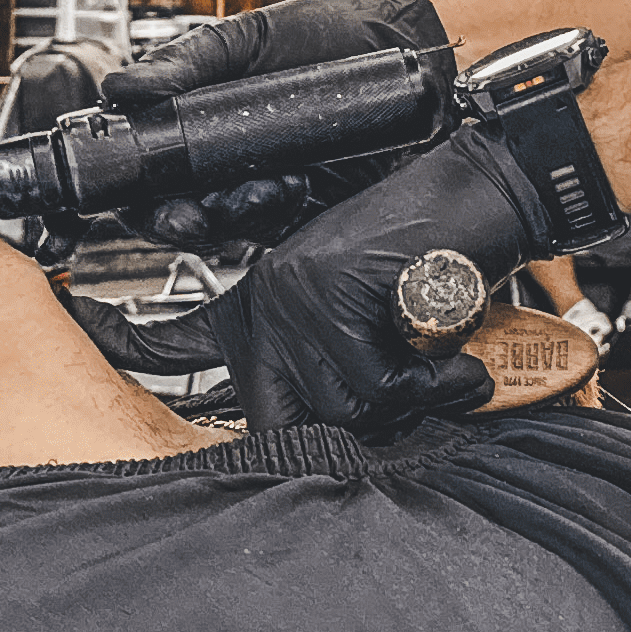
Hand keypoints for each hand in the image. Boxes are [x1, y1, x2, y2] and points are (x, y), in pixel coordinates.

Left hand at [72, 128, 558, 430]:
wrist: (487, 189)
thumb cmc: (439, 257)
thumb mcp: (365, 312)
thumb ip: (329, 366)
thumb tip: (318, 442)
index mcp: (261, 299)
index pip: (187, 351)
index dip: (169, 371)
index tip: (143, 367)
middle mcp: (265, 293)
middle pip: (284, 418)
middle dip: (352, 429)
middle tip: (410, 398)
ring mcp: (293, 288)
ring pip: (339, 409)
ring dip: (408, 405)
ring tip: (442, 372)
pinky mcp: (331, 288)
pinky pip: (380, 388)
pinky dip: (433, 389)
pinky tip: (458, 367)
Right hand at [99, 0, 454, 247]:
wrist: (402, 46)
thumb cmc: (326, 34)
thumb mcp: (246, 40)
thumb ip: (184, 64)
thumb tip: (121, 88)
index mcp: (198, 124)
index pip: (150, 174)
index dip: (137, 195)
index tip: (139, 199)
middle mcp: (226, 163)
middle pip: (179, 214)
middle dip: (177, 223)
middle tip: (189, 215)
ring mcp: (265, 187)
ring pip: (226, 229)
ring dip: (230, 218)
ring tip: (258, 187)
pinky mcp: (307, 208)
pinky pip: (276, 230)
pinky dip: (274, 215)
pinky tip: (289, 187)